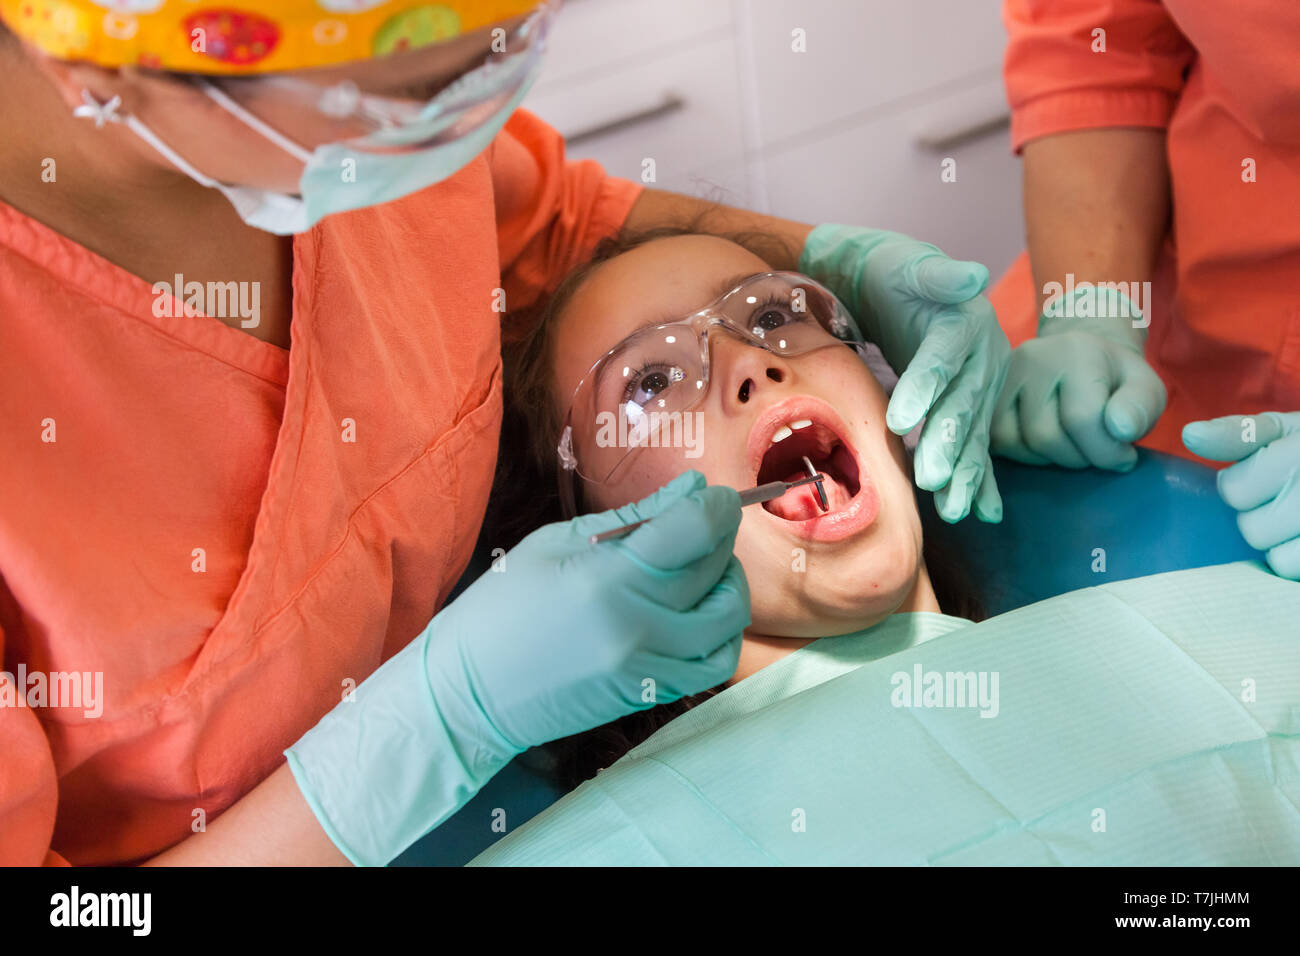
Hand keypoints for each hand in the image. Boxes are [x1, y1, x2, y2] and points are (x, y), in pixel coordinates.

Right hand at [285, 469, 748, 863]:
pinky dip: (721, 634)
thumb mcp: (555, 543)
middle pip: (715, 571)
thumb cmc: (502, 607)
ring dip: (729, 587)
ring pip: (727, 621)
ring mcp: (648, 665)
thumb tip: (693, 488)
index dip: (717, 506)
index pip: (693, 531)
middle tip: (703, 525)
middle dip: (721, 539)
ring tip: (704, 570)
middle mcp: (636, 625)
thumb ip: (632, 517)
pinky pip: (713, 664)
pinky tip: (699, 614)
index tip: (716, 496)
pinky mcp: (651, 694)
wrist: (469, 693)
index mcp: (606, 578)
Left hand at [799, 224, 1008, 523]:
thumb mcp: (911, 265)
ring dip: (964, 472)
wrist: (899, 284)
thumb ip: (939, 274)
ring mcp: (980, 387)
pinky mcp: (971, 408)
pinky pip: (977, 446)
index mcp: (965, 323)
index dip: (925, 388)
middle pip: (961, 403)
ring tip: (954, 508)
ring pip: (971, 432)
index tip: (900, 421)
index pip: (943, 359)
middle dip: (946, 443)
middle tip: (930, 478)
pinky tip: (984, 512)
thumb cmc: (895, 273)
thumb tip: (971, 276)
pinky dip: (981, 480)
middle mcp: (981, 358)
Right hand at [991, 283, 1164, 470]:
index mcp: (1077, 351)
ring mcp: (1002, 377)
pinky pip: (997, 443)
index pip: (1082, 418)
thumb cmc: (1114, 379)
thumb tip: (1120, 430)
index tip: (1123, 456)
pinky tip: (1045, 446)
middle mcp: (1032, 358)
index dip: (1105, 452)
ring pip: (1017, 443)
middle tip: (1095, 451)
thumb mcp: (1145, 388)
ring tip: (1071, 446)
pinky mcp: (986, 396)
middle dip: (1077, 457)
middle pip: (1046, 436)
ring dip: (1049, 459)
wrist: (1077, 357)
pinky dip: (1025, 455)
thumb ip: (1141, 407)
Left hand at [1182, 412, 1299, 579]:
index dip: (1242, 485)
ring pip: (1277, 558)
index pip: (1234, 491)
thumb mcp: (1284, 428)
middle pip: (1252, 529)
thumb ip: (1236, 433)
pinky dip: (1298, 559)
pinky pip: (1295, 570)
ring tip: (1298, 522)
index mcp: (1298, 455)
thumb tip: (1191, 435)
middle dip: (1261, 516)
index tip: (1265, 475)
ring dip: (1281, 544)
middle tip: (1286, 500)